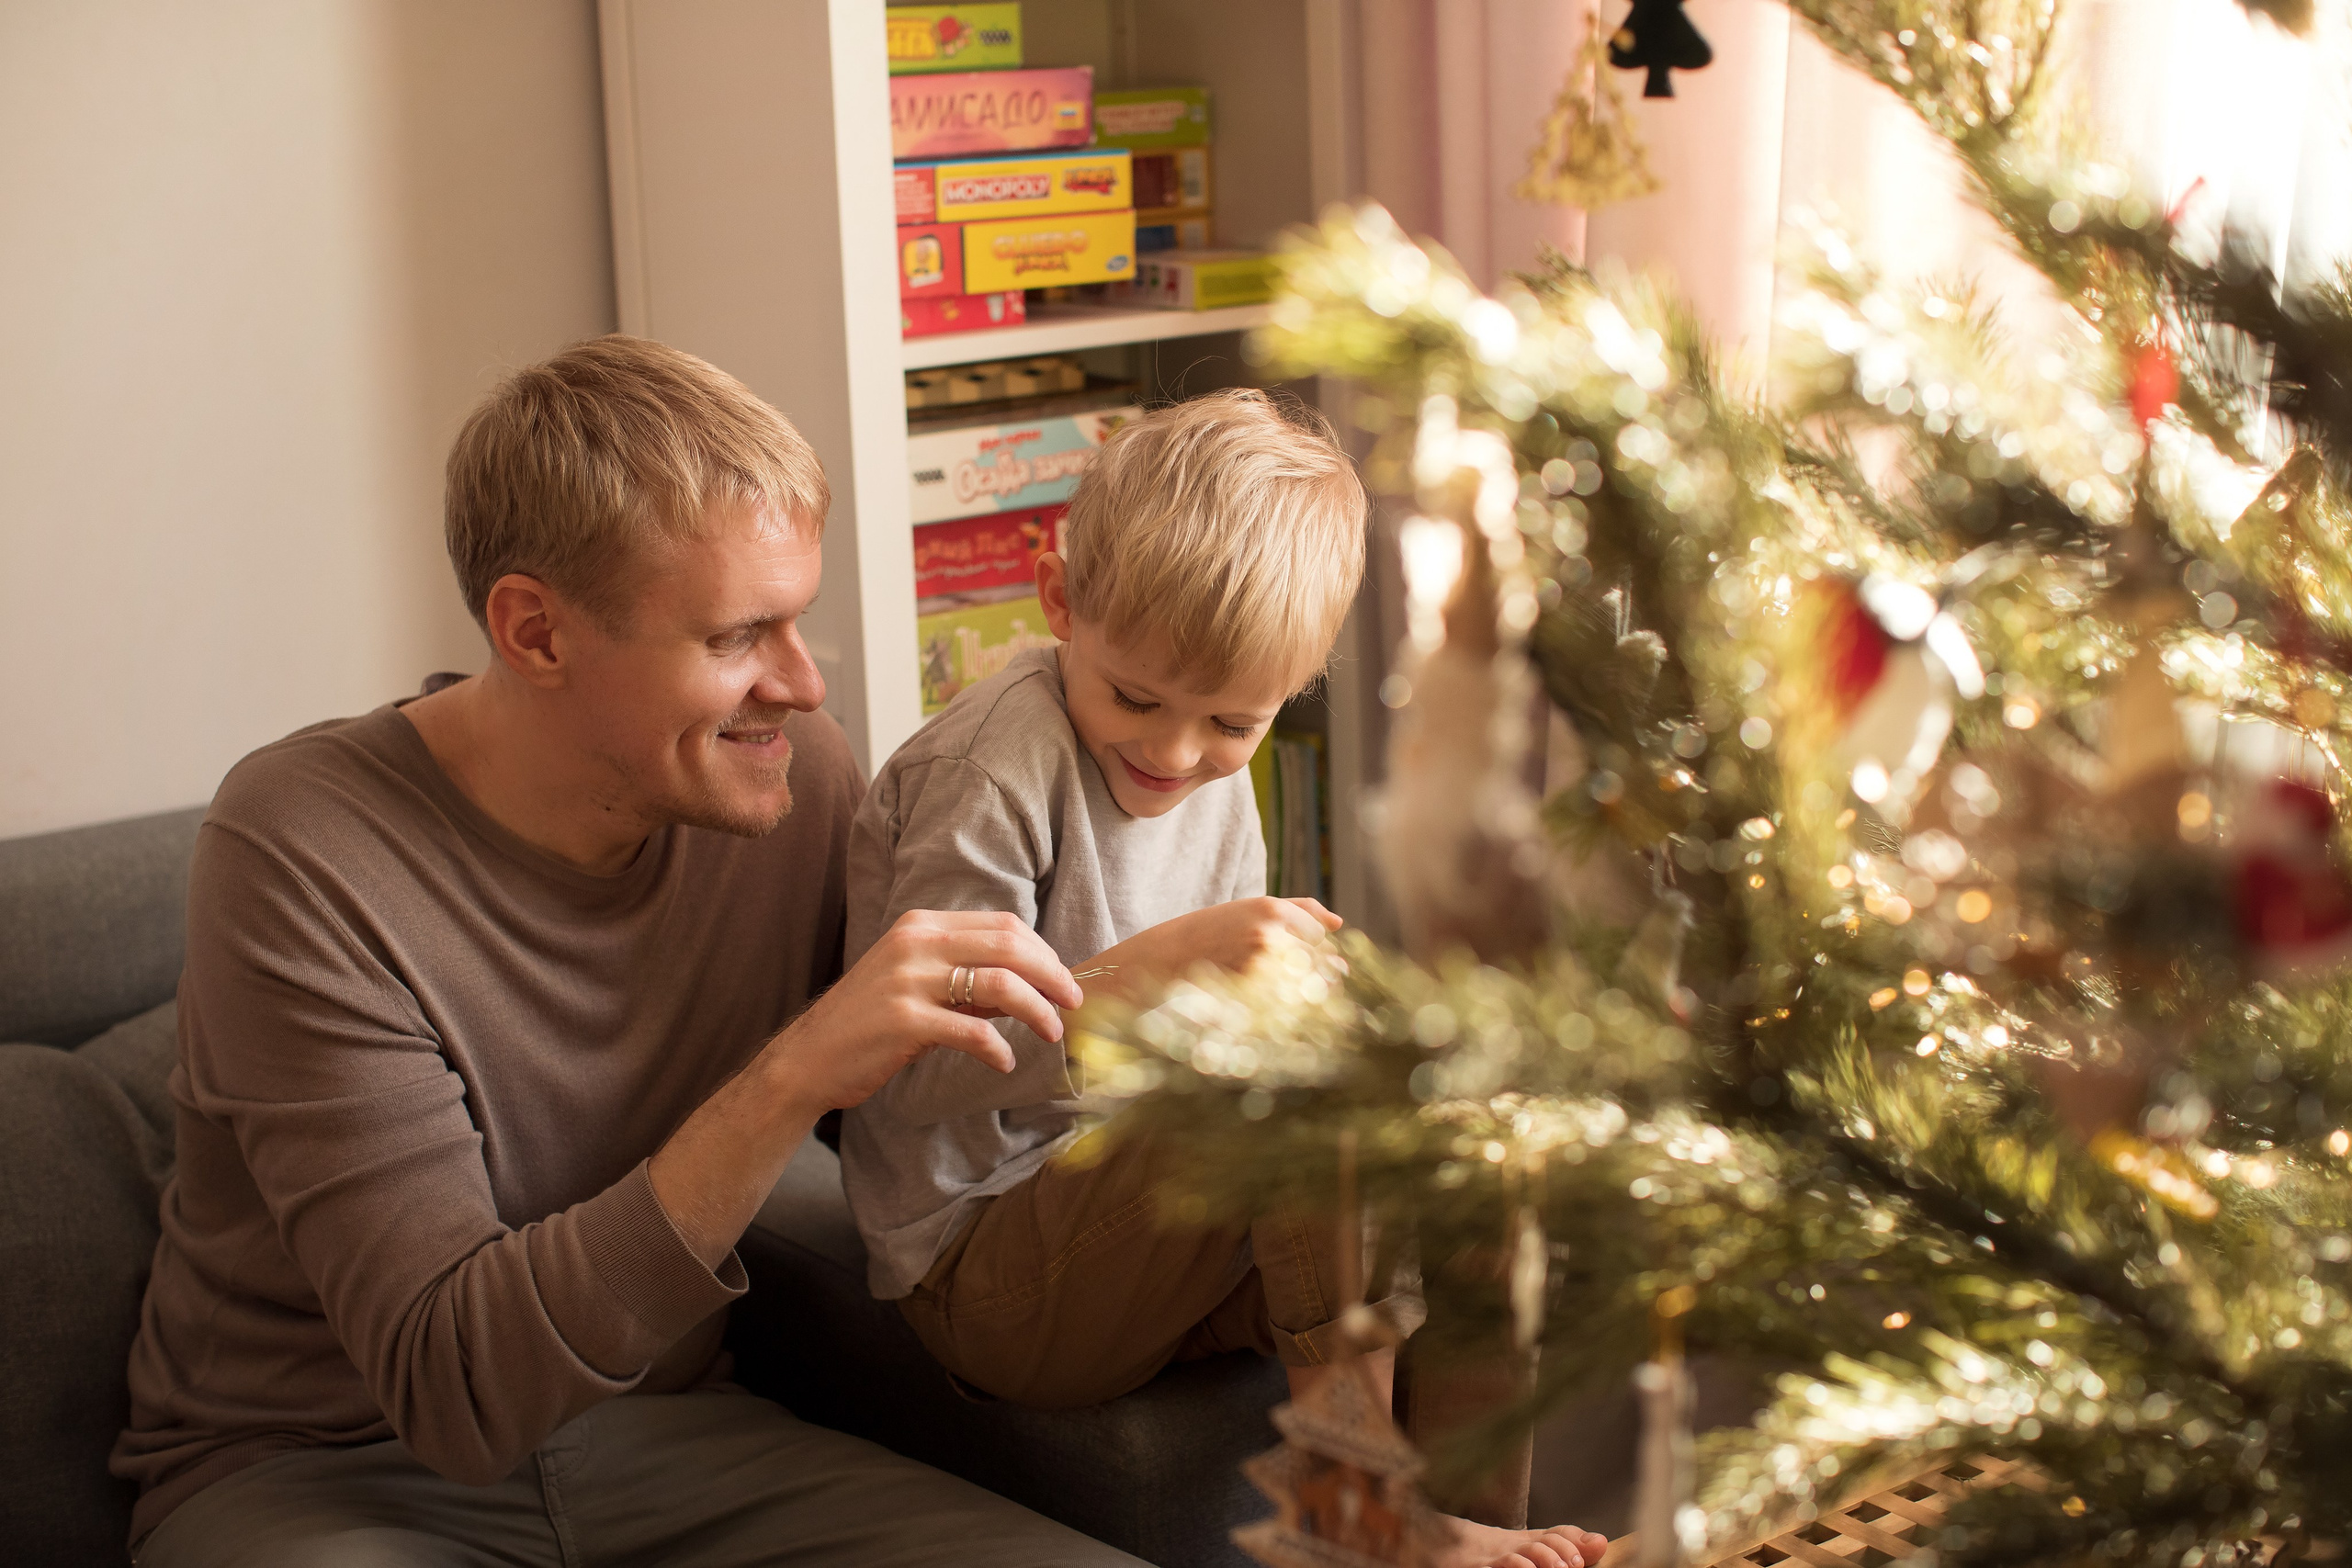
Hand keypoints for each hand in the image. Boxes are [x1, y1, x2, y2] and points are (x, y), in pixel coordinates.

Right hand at [765, 909, 1081, 1111]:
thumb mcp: (918, 983)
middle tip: (1074, 1004)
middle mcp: (916, 942)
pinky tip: (1003, 1063)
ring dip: (1037, 1011)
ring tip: (1052, 1033)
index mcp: (923, 925)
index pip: (1002, 925)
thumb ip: (969, 978)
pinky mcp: (904, 1021)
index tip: (1063, 980)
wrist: (809, 1057)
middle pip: (1010, 947)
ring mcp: (908, 980)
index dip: (1043, 952)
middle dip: (1052, 975)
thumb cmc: (870, 1022)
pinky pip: (972, 1031)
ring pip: (1000, 984)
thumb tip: (1031, 986)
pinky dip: (997, 1049)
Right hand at [1084, 897, 1340, 1002]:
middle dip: (1312, 977)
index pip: (1323, 938)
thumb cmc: (1204, 935)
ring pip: (1310, 992)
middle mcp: (1272, 938)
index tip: (1283, 958)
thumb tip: (1339, 924)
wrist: (1154, 964)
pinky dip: (1284, 1016)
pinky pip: (1290, 1014)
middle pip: (1323, 966)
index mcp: (1272, 910)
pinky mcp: (1252, 1004)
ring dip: (1301, 998)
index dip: (1310, 952)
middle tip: (1276, 980)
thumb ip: (1298, 911)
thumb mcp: (1246, 910)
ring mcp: (1262, 973)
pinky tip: (1260, 1009)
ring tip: (1268, 994)